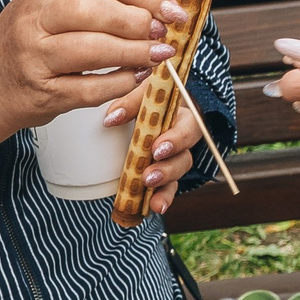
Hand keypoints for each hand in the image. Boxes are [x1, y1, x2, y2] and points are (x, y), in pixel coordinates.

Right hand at [0, 0, 183, 135]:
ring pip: (91, 49)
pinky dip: (119, 84)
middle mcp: (37, 18)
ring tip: (158, 55)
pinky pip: (88, 89)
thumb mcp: (55, 5)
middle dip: (137, 21)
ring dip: (133, 53)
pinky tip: (134, 78)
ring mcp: (35, 56)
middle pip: (93, 9)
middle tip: (163, 33)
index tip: (171, 8)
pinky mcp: (42, 92)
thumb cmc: (28, 42)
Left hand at [104, 94, 202, 216]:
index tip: (156, 149)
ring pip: (177, 174)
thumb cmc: (148, 97)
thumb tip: (111, 118)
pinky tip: (154, 207)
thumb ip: (130, 101)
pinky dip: (162, 198)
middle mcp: (183, 140)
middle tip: (149, 175)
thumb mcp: (142, 92)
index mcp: (183, 116)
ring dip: (164, 185)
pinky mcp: (165, 174)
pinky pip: (168, 188)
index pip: (188, 127)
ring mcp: (174, 159)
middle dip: (167, 168)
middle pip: (185, 156)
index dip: (175, 140)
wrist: (152, 108)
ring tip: (149, 193)